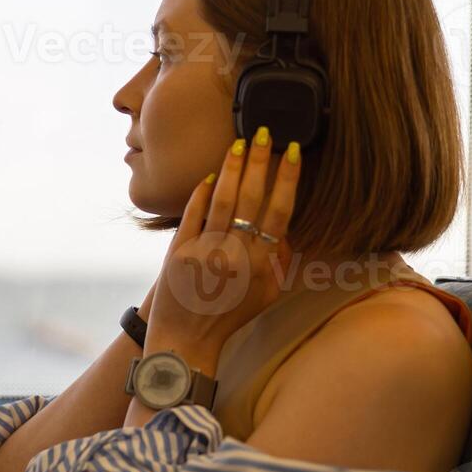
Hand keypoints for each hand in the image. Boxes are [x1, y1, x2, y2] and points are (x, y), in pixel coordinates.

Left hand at [144, 126, 301, 367]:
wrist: (187, 340)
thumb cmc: (229, 316)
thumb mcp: (267, 294)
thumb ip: (279, 261)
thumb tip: (286, 229)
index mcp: (263, 264)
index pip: (280, 211)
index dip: (287, 178)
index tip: (292, 151)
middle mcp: (236, 256)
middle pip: (252, 198)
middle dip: (260, 161)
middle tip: (264, 131)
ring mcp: (206, 253)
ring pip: (223, 201)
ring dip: (232, 168)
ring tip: (239, 143)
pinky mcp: (179, 253)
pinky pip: (192, 216)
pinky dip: (201, 194)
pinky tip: (209, 175)